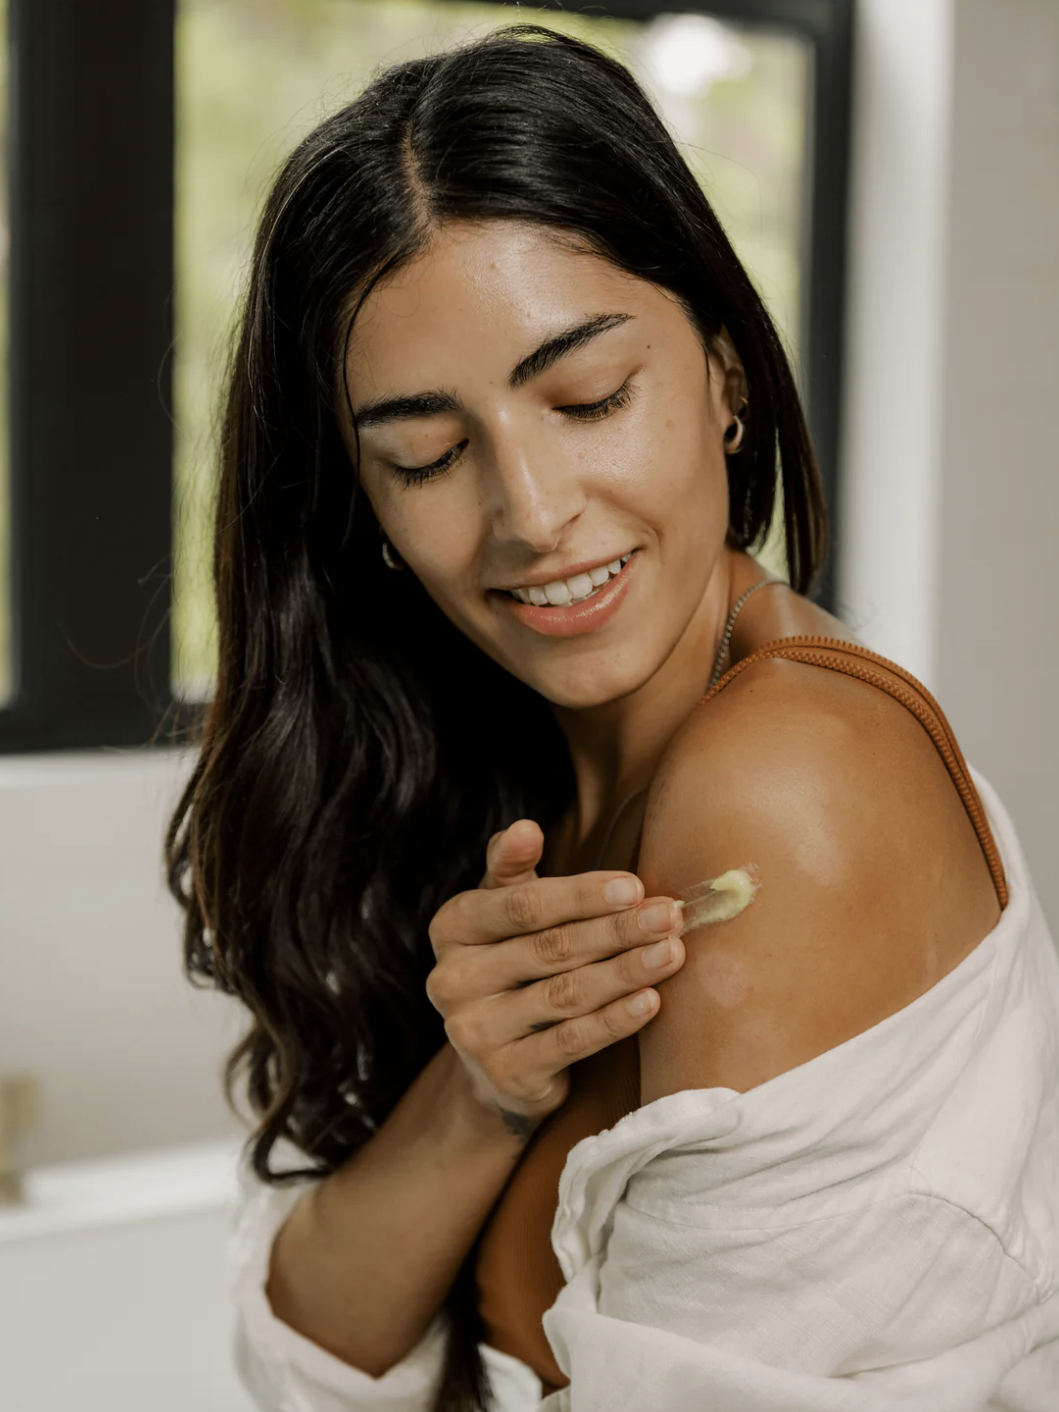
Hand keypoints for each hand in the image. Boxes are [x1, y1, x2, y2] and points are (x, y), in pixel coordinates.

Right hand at [426, 819, 685, 1137]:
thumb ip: (513, 869)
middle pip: (549, 948)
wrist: (502, 1063)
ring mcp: (473, 1032)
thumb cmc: (516, 964)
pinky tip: (651, 1000)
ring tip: (672, 952)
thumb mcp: (507, 912)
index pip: (522, 905)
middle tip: (670, 916)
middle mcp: (451, 980)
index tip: (635, 886)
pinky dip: (615, 1020)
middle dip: (617, 930)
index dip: (581, 895)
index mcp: (452, 927)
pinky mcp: (505, 1075)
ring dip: (626, 971)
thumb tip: (525, 827)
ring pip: (564, 994)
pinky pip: (571, 1041)